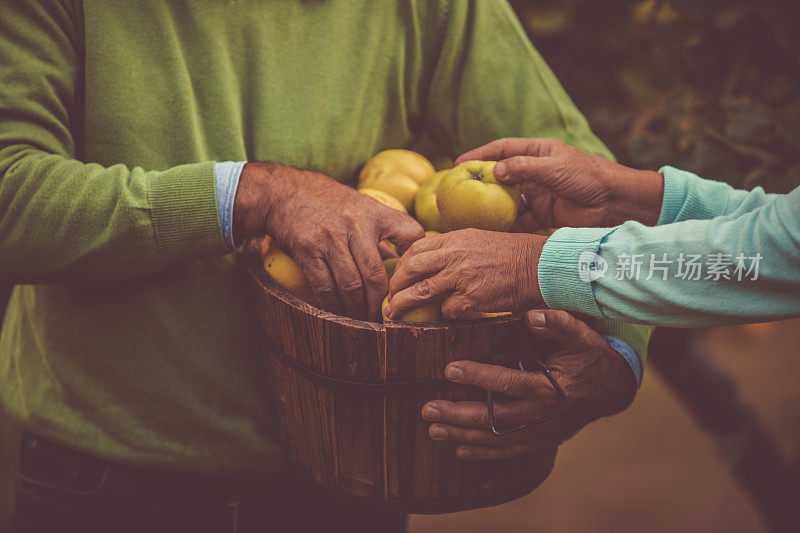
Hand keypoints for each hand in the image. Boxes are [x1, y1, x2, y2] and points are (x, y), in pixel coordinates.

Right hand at [234, 162, 423, 319]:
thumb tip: (400, 265)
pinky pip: (325, 286)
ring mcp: (330, 237)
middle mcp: (355, 225)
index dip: (415, 259)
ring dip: (357, 309)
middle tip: (382, 317)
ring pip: (351, 285)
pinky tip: (339, 312)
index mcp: (375, 213)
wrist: (284, 192)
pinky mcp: (308, 249)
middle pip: (376, 275)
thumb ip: (380, 234)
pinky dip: (334, 304)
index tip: (411, 280)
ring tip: (361, 320)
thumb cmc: (329, 203)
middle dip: (379, 302)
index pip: (410, 233)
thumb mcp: (360, 207)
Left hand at [384, 229, 545, 319]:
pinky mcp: (472, 298)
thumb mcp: (477, 239)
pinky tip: (442, 317)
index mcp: (454, 239)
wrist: (538, 266)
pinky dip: (441, 315)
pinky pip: (446, 310)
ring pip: (420, 292)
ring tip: (393, 313)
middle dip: (394, 285)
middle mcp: (454, 255)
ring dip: (402, 304)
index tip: (397, 277)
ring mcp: (461, 277)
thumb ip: (452, 248)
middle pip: (410, 269)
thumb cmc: (511, 253)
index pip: (415, 250)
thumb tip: (430, 260)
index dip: (401, 265)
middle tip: (389, 297)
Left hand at [421, 309, 636, 459]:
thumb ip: (557, 324)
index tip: (449, 369)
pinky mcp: (538, 441)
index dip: (478, 376)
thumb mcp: (581, 335)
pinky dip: (483, 453)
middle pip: (494, 418)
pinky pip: (507, 451)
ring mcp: (538, 432)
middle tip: (428, 409)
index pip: (507, 383)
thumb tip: (531, 315)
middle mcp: (540, 415)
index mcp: (548, 388)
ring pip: (495, 438)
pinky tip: (459, 450)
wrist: (611, 390)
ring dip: (462, 435)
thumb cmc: (591, 357)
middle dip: (459, 415)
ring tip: (433, 429)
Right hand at [456, 138, 663, 227]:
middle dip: (481, 184)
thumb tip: (495, 171)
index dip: (480, 154)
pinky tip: (493, 231)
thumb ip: (524, 168)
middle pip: (501, 177)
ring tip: (471, 215)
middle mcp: (535, 172)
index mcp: (538, 153)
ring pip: (508, 200)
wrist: (616, 203)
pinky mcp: (544, 215)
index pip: (502, 150)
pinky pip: (520, 220)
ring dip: (492, 207)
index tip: (458, 163)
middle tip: (459, 192)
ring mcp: (539, 194)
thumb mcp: (554, 168)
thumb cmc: (589, 177)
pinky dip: (507, 225)